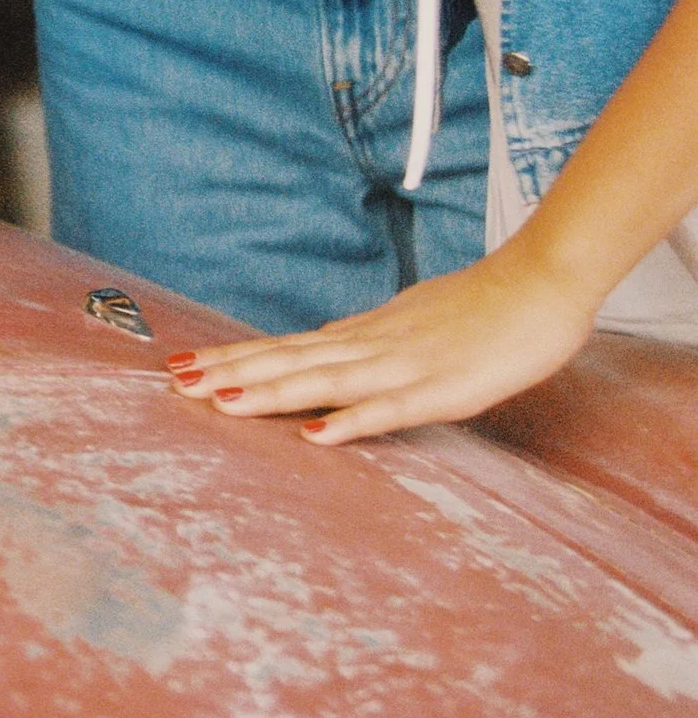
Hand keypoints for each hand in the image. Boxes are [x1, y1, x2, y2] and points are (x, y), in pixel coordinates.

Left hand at [167, 252, 597, 443]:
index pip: (286, 348)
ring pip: (326, 381)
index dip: (234, 358)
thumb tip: (319, 347)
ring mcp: (406, 366)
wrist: (543, 283)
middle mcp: (372, 348)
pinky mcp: (445, 388)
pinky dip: (352, 421)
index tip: (181, 365)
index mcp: (363, 336)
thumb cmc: (480, 307)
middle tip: (173, 381)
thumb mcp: (408, 322)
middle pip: (291, 361)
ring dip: (270, 392)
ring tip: (217, 401)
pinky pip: (391, 409)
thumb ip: (363, 341)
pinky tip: (314, 434)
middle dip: (231, 373)